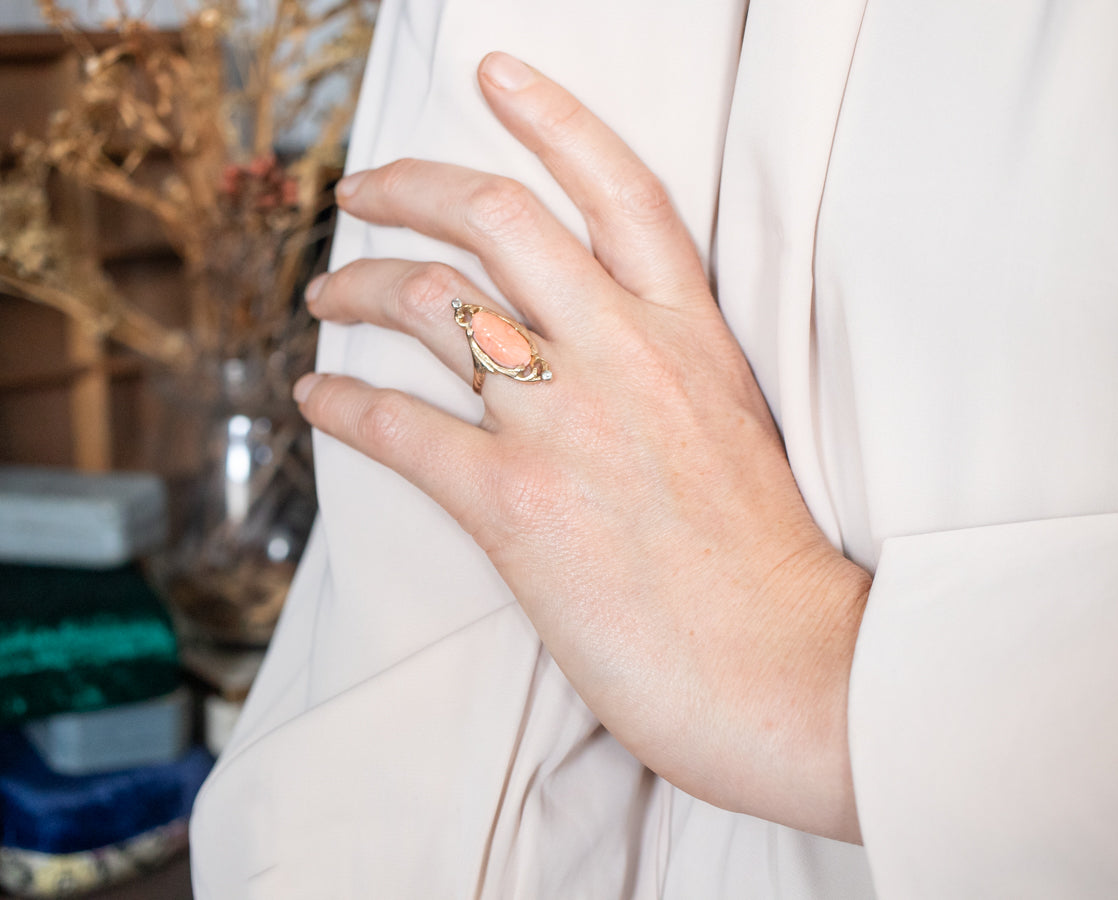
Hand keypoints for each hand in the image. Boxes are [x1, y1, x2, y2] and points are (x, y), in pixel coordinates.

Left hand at [295, 52, 871, 842]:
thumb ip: (662, 368)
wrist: (778, 666)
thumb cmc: (760, 560)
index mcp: (686, 332)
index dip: (552, 117)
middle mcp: (623, 355)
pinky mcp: (514, 505)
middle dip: (412, 184)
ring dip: (359, 285)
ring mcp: (565, 423)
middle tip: (364, 187)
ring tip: (324, 291)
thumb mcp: (730, 425)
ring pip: (434, 305)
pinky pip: (398, 426)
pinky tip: (318, 396)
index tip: (495, 75)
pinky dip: (342, 403)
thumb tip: (585, 346)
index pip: (618, 188)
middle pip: (497, 216)